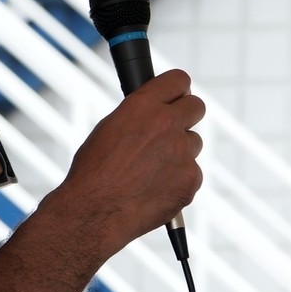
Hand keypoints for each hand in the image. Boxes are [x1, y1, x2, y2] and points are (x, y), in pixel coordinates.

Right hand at [64, 70, 204, 257]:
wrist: (95, 211)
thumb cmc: (93, 172)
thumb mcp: (108, 129)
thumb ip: (138, 115)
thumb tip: (153, 112)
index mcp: (142, 106)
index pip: (178, 80)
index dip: (177, 89)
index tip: (176, 96)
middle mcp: (166, 124)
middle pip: (197, 107)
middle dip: (186, 115)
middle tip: (170, 130)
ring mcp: (182, 152)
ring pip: (193, 143)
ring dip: (178, 152)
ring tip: (150, 170)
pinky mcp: (191, 179)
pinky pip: (192, 173)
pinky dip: (178, 179)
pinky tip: (154, 188)